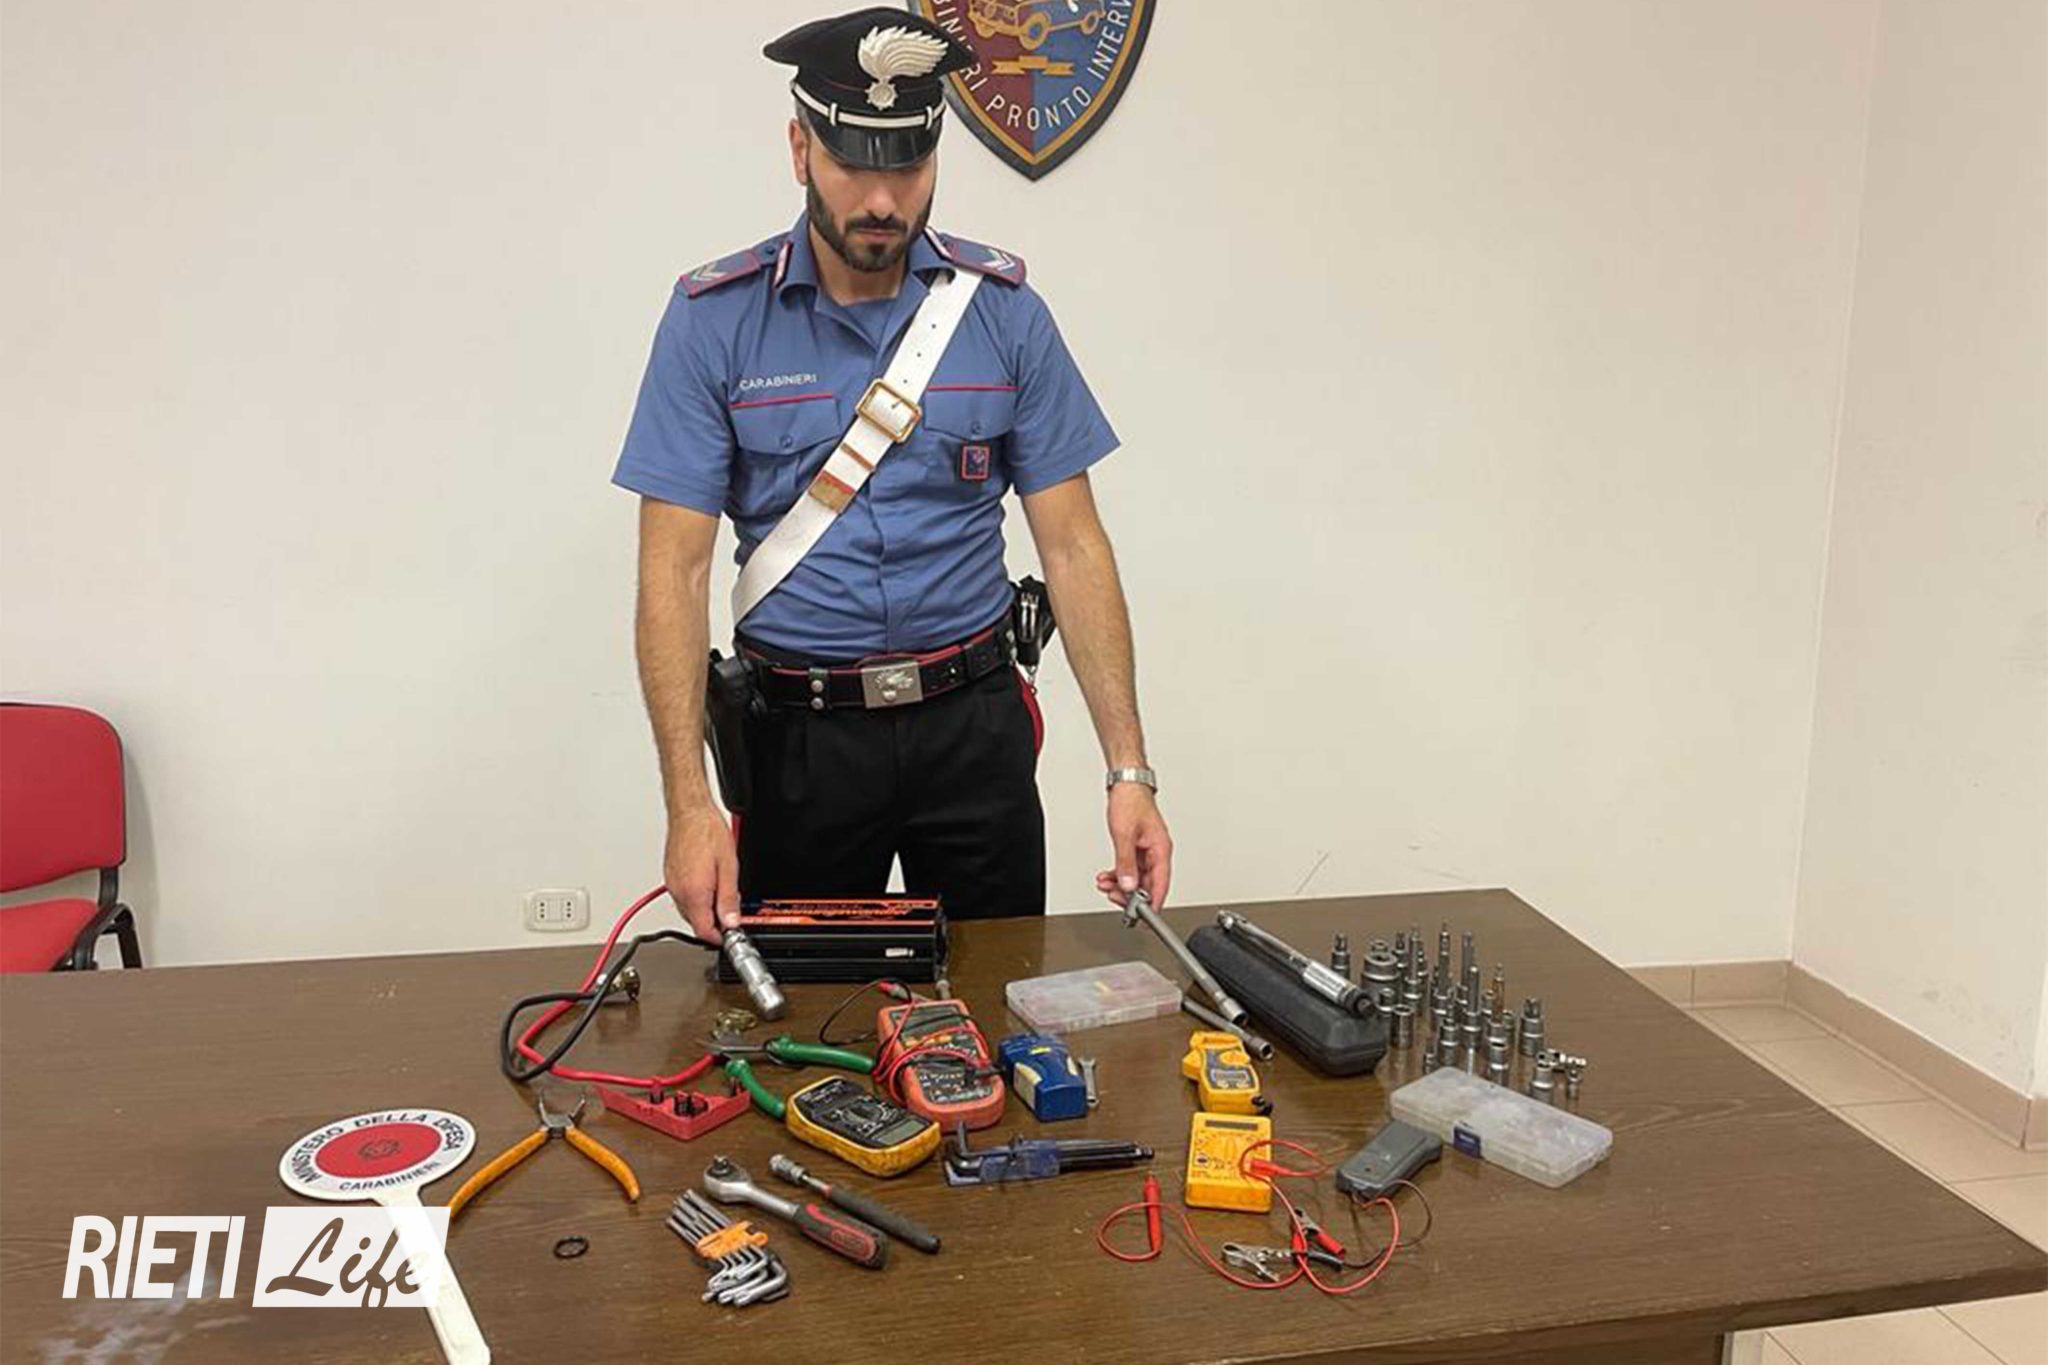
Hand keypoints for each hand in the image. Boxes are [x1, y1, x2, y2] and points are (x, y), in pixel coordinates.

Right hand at [665, 803, 740, 941]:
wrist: (690, 812)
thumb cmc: (707, 832)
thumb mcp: (729, 867)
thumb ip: (729, 899)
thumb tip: (731, 922)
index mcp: (694, 893)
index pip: (704, 931)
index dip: (719, 938)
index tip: (730, 936)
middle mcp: (679, 892)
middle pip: (696, 923)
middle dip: (714, 922)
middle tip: (731, 912)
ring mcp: (672, 885)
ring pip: (689, 910)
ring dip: (705, 909)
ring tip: (721, 892)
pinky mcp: (670, 877)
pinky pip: (684, 897)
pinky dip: (697, 898)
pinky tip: (709, 883)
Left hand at [1096, 783, 1171, 909]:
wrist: (1126, 784)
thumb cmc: (1130, 801)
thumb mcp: (1124, 835)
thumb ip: (1126, 863)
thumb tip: (1129, 885)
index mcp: (1161, 849)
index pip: (1161, 884)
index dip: (1152, 903)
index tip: (1142, 916)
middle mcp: (1157, 852)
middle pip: (1148, 884)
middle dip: (1130, 893)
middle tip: (1114, 897)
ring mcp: (1147, 850)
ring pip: (1137, 877)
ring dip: (1122, 884)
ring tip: (1105, 885)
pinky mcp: (1138, 847)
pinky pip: (1131, 868)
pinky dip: (1119, 874)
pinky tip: (1108, 876)